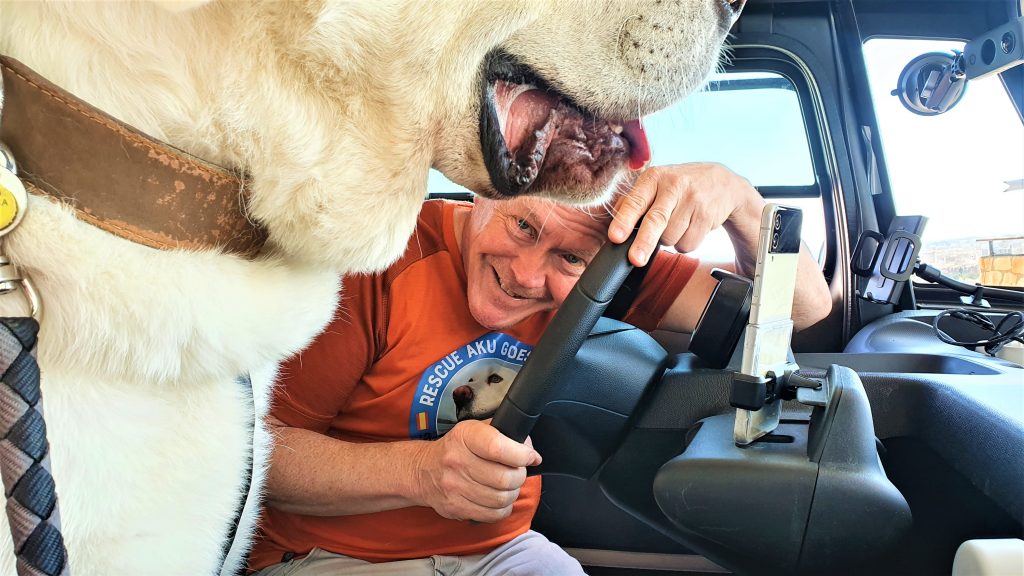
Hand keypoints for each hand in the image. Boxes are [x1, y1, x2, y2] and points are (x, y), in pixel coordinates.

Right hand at [412, 419, 541, 522]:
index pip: (499, 448)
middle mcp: (457, 461)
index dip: (522, 454)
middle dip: (520, 475)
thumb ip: (501, 432)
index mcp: (465, 437)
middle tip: (518, 471)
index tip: (531, 456)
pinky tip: (499, 499)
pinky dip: (502, 508)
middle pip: (504, 478)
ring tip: (509, 486)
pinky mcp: (455, 508)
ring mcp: (455, 487)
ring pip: (501, 498)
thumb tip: (528, 446)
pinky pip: (492, 514)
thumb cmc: (455, 449)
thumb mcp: (473, 429)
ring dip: (513, 493)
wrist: (422, 471)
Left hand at [607, 163, 764, 266]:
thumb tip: (615, 218)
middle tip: (635, 259)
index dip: (624, 220)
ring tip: (676, 225)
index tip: (615, 237)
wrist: (722, 183)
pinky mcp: (707, 215)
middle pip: (656, 220)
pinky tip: (689, 228)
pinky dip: (684, 243)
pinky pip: (688, 243)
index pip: (636, 201)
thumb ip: (635, 199)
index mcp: (654, 177)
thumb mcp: (657, 184)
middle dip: (644, 242)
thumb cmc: (680, 186)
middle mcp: (674, 185)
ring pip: (671, 237)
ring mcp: (693, 200)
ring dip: (669, 240)